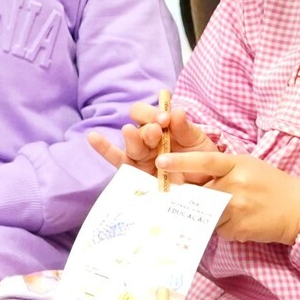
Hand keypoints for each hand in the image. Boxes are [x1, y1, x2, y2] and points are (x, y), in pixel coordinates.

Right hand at [87, 97, 211, 174]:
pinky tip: (92, 137)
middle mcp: (148, 139)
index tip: (165, 119)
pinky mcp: (135, 173)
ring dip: (133, 137)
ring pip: (131, 143)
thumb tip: (176, 111)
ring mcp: (140, 156)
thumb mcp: (198, 143)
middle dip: (148, 127)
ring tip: (131, 132)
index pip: (150, 113)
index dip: (154, 112)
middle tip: (157, 131)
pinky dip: (104, 148)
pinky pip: (117, 160)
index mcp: (162, 127)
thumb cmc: (201, 161)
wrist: (207, 188)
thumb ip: (185, 128)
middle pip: (139, 126)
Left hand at [156, 150, 299, 243]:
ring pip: (206, 213)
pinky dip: (222, 227)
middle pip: (199, 192)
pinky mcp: (238, 229)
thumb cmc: (272, 185)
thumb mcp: (249, 166)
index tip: (160, 162)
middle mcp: (236, 185)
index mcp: (238, 164)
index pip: (206, 160)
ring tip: (231, 210)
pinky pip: (218, 229)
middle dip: (188, 197)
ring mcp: (237, 209)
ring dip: (208, 214)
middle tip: (174, 198)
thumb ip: (222, 169)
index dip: (181, 161)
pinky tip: (239, 222)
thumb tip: (189, 176)